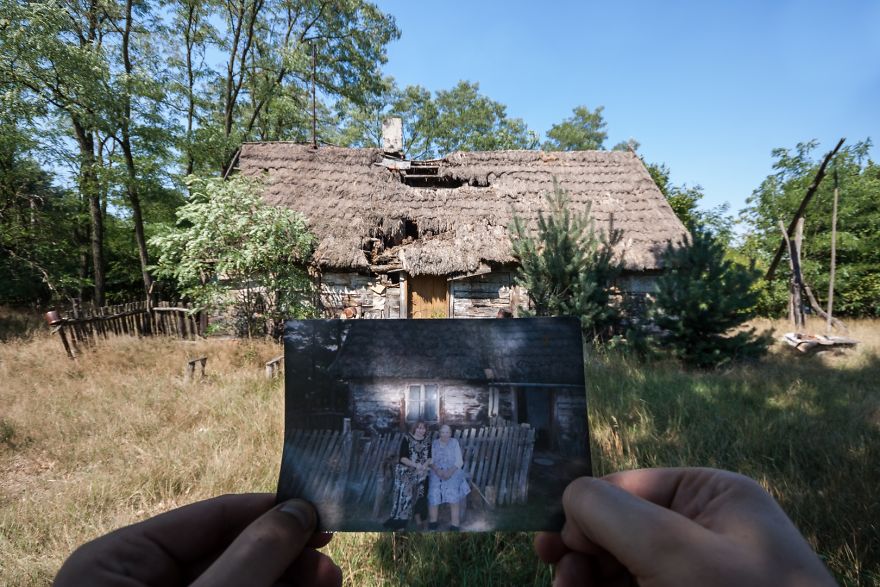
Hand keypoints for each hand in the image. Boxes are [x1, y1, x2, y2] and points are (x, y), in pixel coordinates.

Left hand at [55, 494, 340, 586]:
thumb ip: (249, 561)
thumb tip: (298, 512)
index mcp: (118, 562)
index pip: (209, 515)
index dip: (270, 511)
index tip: (321, 514)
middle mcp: (139, 582)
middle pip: (231, 551)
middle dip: (287, 556)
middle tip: (330, 566)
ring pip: (241, 580)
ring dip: (289, 580)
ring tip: (331, 583)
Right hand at [535, 468, 835, 586]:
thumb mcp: (674, 550)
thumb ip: (612, 512)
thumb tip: (570, 498)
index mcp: (711, 496)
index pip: (627, 487)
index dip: (586, 514)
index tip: (554, 548)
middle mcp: (702, 531)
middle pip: (617, 530)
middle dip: (582, 555)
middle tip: (563, 583)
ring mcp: (694, 575)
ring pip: (618, 570)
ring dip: (585, 582)